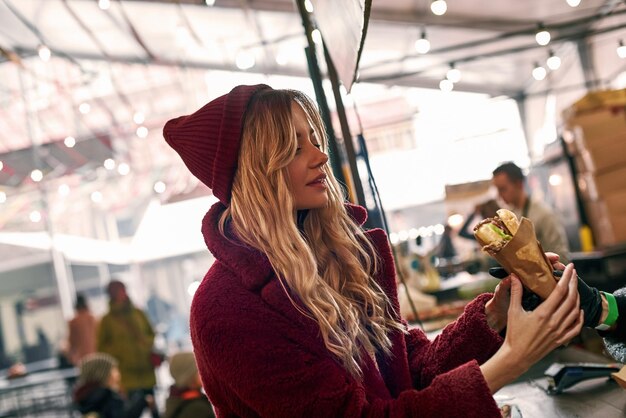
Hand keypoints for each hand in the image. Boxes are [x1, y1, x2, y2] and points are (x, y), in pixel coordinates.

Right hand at [480, 263, 582, 392]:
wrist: (517, 356)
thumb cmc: (514, 334)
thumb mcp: (513, 311)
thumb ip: (516, 292)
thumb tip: (514, 276)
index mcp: (543, 313)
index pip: (560, 291)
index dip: (566, 278)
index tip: (570, 268)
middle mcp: (554, 322)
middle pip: (571, 299)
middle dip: (574, 284)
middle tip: (573, 273)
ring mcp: (559, 332)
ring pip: (575, 311)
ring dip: (577, 298)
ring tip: (574, 288)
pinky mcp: (561, 340)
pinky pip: (576, 327)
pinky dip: (580, 317)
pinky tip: (578, 310)